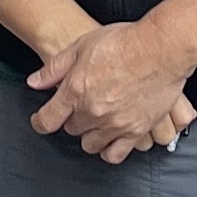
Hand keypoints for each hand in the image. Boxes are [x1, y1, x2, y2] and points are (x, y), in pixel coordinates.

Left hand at [26, 21, 196, 162]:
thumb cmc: (124, 42)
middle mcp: (92, 112)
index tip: (41, 121)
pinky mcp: (136, 131)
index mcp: (75, 91)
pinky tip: (111, 139)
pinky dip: (110, 150)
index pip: (48, 120)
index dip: (40, 122)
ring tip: (96, 122)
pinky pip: (116, 154)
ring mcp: (115, 124)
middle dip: (72, 119)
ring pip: (91, 144)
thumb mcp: (81, 46)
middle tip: (80, 107)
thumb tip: (35, 82)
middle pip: (71, 130)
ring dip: (90, 134)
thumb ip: (55, 68)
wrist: (161, 48)